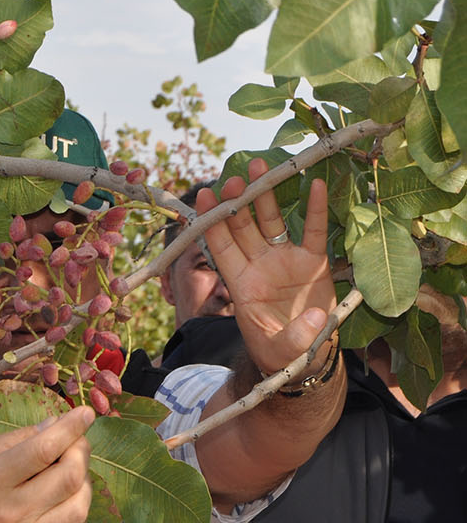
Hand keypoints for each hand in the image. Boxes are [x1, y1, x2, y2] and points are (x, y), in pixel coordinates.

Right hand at [0, 406, 95, 522]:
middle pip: (70, 478)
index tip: (85, 413)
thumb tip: (52, 425)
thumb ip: (12, 440)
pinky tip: (63, 502)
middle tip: (75, 440)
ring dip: (84, 485)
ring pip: (79, 510)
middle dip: (81, 451)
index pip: (45, 448)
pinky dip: (76, 517)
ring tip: (70, 471)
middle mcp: (9, 513)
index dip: (72, 426)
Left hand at [196, 159, 336, 374]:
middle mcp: (258, 265)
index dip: (213, 223)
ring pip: (271, 221)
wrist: (305, 357)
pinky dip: (316, 209)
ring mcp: (284, 260)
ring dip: (266, 195)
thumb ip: (294, 337)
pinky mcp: (313, 262)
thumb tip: (313, 319)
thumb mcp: (282, 351)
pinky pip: (313, 230)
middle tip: (233, 175)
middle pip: (242, 227)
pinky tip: (316, 184)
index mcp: (240, 283)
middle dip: (237, 201)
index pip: (221, 247)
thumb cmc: (282, 354)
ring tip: (261, 166)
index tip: (206, 196)